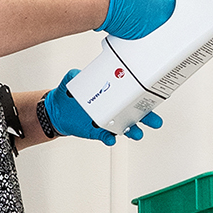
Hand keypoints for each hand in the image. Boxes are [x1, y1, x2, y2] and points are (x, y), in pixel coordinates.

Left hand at [44, 69, 163, 145]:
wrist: (57, 111)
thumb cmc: (70, 95)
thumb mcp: (72, 80)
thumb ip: (76, 75)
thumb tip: (78, 73)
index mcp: (112, 94)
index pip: (131, 94)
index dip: (143, 95)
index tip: (152, 95)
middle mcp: (113, 108)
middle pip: (136, 113)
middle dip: (148, 118)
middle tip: (155, 120)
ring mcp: (108, 121)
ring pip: (126, 128)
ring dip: (133, 131)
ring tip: (137, 132)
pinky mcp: (98, 132)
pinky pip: (107, 137)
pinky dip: (110, 139)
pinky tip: (111, 139)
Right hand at [98, 0, 178, 38]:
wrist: (107, 1)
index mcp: (169, 2)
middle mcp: (163, 17)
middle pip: (166, 10)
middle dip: (158, 3)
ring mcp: (152, 28)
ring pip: (155, 20)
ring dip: (149, 13)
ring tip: (137, 3)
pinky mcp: (140, 34)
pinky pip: (143, 27)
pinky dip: (139, 22)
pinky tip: (131, 12)